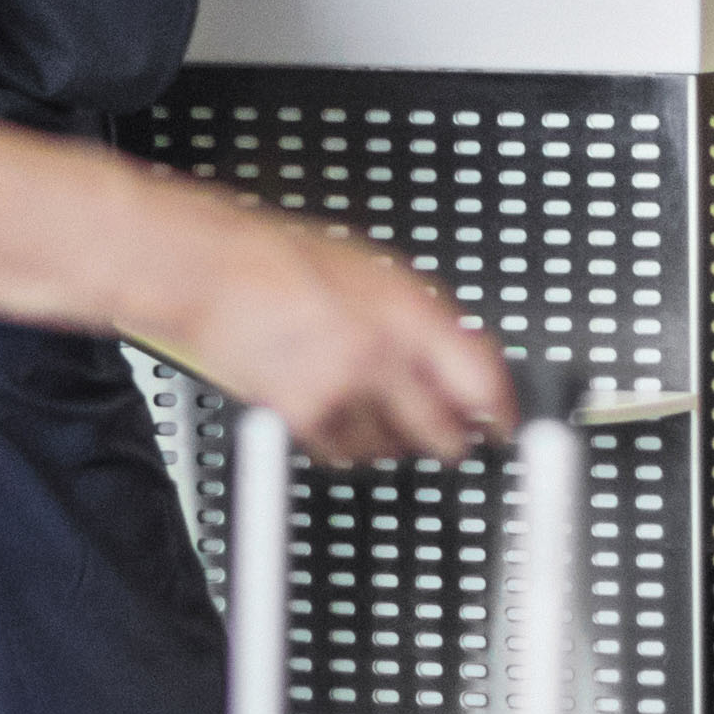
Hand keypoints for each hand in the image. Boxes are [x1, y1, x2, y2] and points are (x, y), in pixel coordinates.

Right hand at [154, 205, 509, 464]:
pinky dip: (343, 445)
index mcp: (409, 309)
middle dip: (451, 441)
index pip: (482, 376)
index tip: (506, 423)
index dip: (502, 408)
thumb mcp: (372, 270)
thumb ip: (421, 316)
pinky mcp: (302, 416)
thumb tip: (459, 353)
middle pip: (443, 429)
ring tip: (375, 413)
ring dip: (393, 442)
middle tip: (454, 442)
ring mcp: (342, 388)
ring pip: (392, 448)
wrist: (208, 271)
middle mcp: (383, 352)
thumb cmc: (279, 260)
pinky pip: (341, 453)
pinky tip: (333, 414)